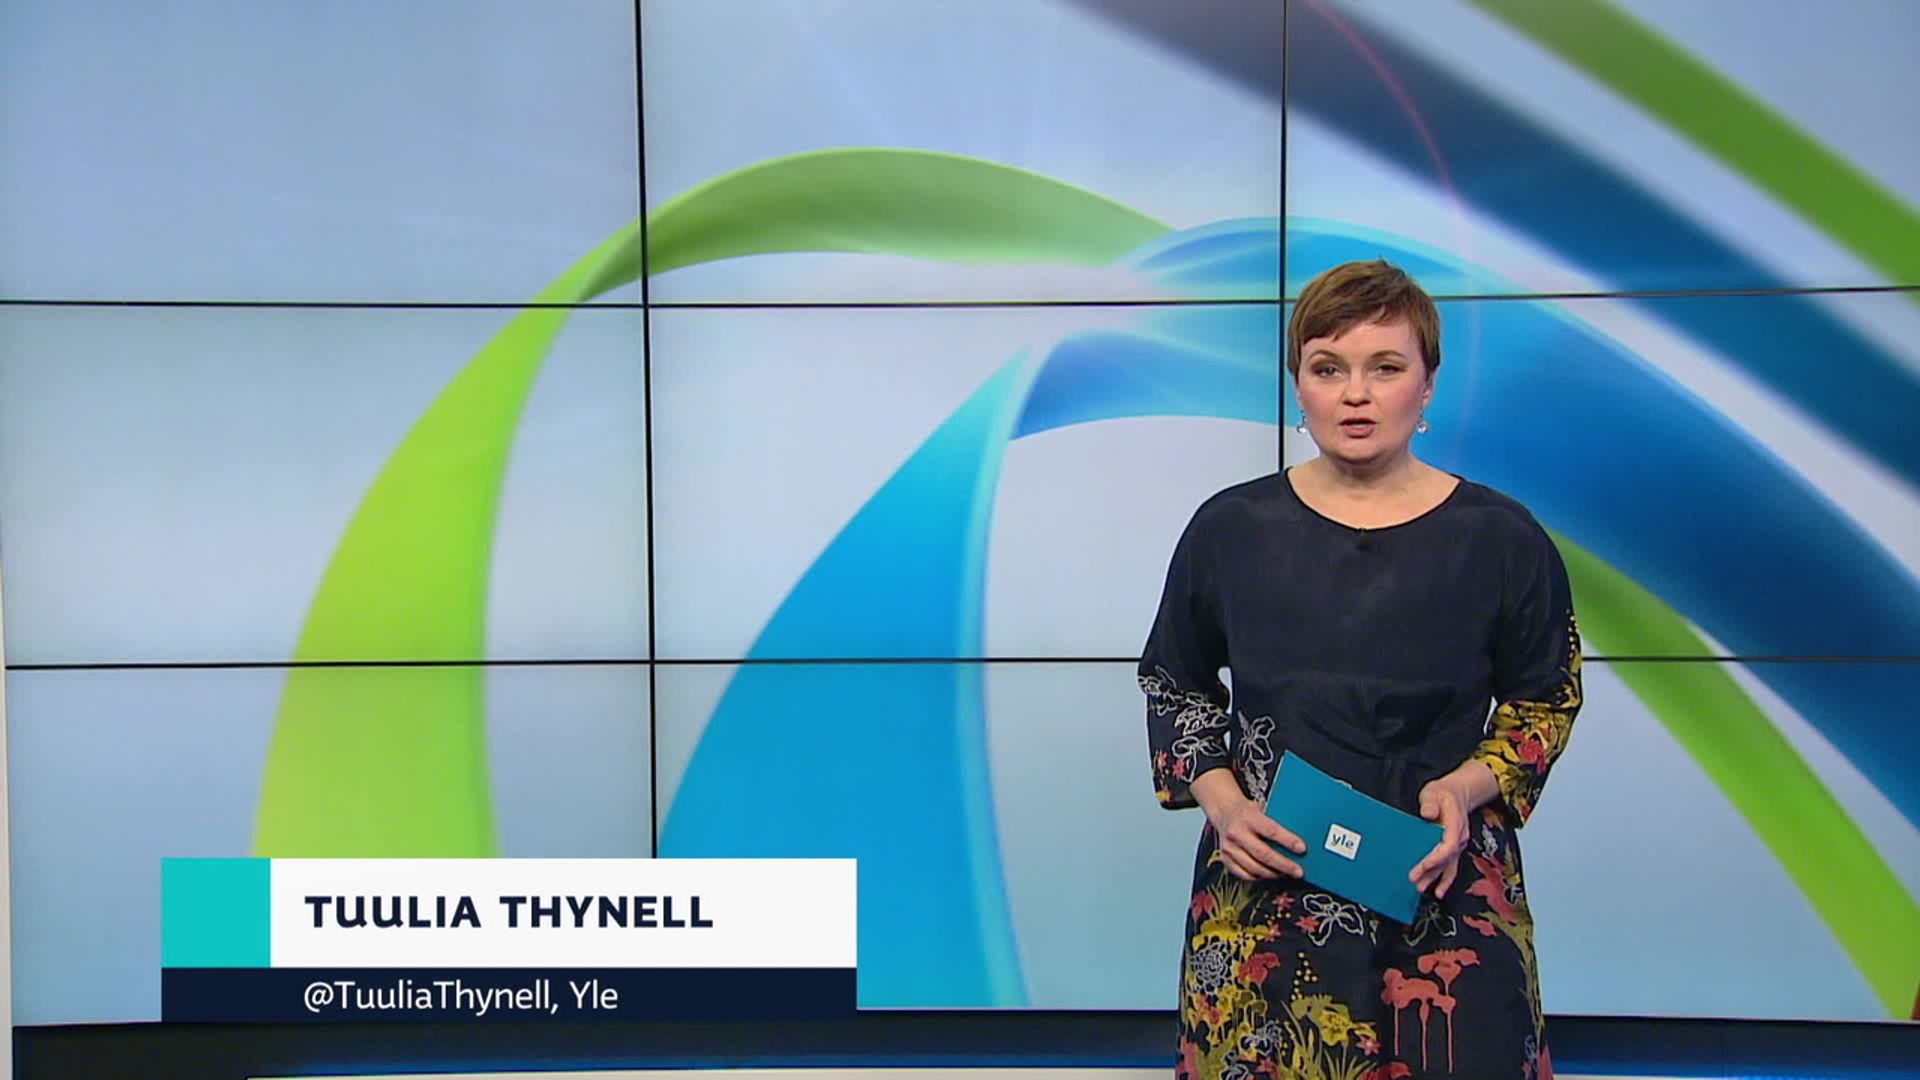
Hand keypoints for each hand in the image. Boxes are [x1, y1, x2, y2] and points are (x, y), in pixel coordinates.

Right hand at [1209, 797, 1307, 882]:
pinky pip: (1244, 875)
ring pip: (1254, 868)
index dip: (1288, 841)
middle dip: (1284, 865)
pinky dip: (1259, 877)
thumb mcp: (1261, 809)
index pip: (1271, 831)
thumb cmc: (1247, 812)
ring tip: (1286, 874)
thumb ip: (1275, 823)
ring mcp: (1229, 848)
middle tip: (1298, 871)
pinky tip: (1269, 875)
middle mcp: (1236, 833)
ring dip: (1273, 874)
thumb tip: (1297, 840)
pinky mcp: (1225, 859)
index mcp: (1247, 817)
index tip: (1302, 849)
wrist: (1224, 812)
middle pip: (1263, 854)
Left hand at [1410, 777, 1470, 897]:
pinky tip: (1438, 891)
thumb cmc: (1445, 794)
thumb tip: (1428, 813)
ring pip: (1447, 866)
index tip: (1424, 865)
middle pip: (1445, 859)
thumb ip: (1430, 803)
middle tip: (1415, 880)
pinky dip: (1444, 880)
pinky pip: (1449, 867)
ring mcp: (1456, 845)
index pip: (1448, 845)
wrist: (1458, 793)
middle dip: (1430, 871)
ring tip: (1421, 888)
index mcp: (1455, 824)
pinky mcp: (1452, 849)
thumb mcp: (1434, 792)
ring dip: (1434, 878)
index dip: (1436, 857)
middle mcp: (1458, 838)